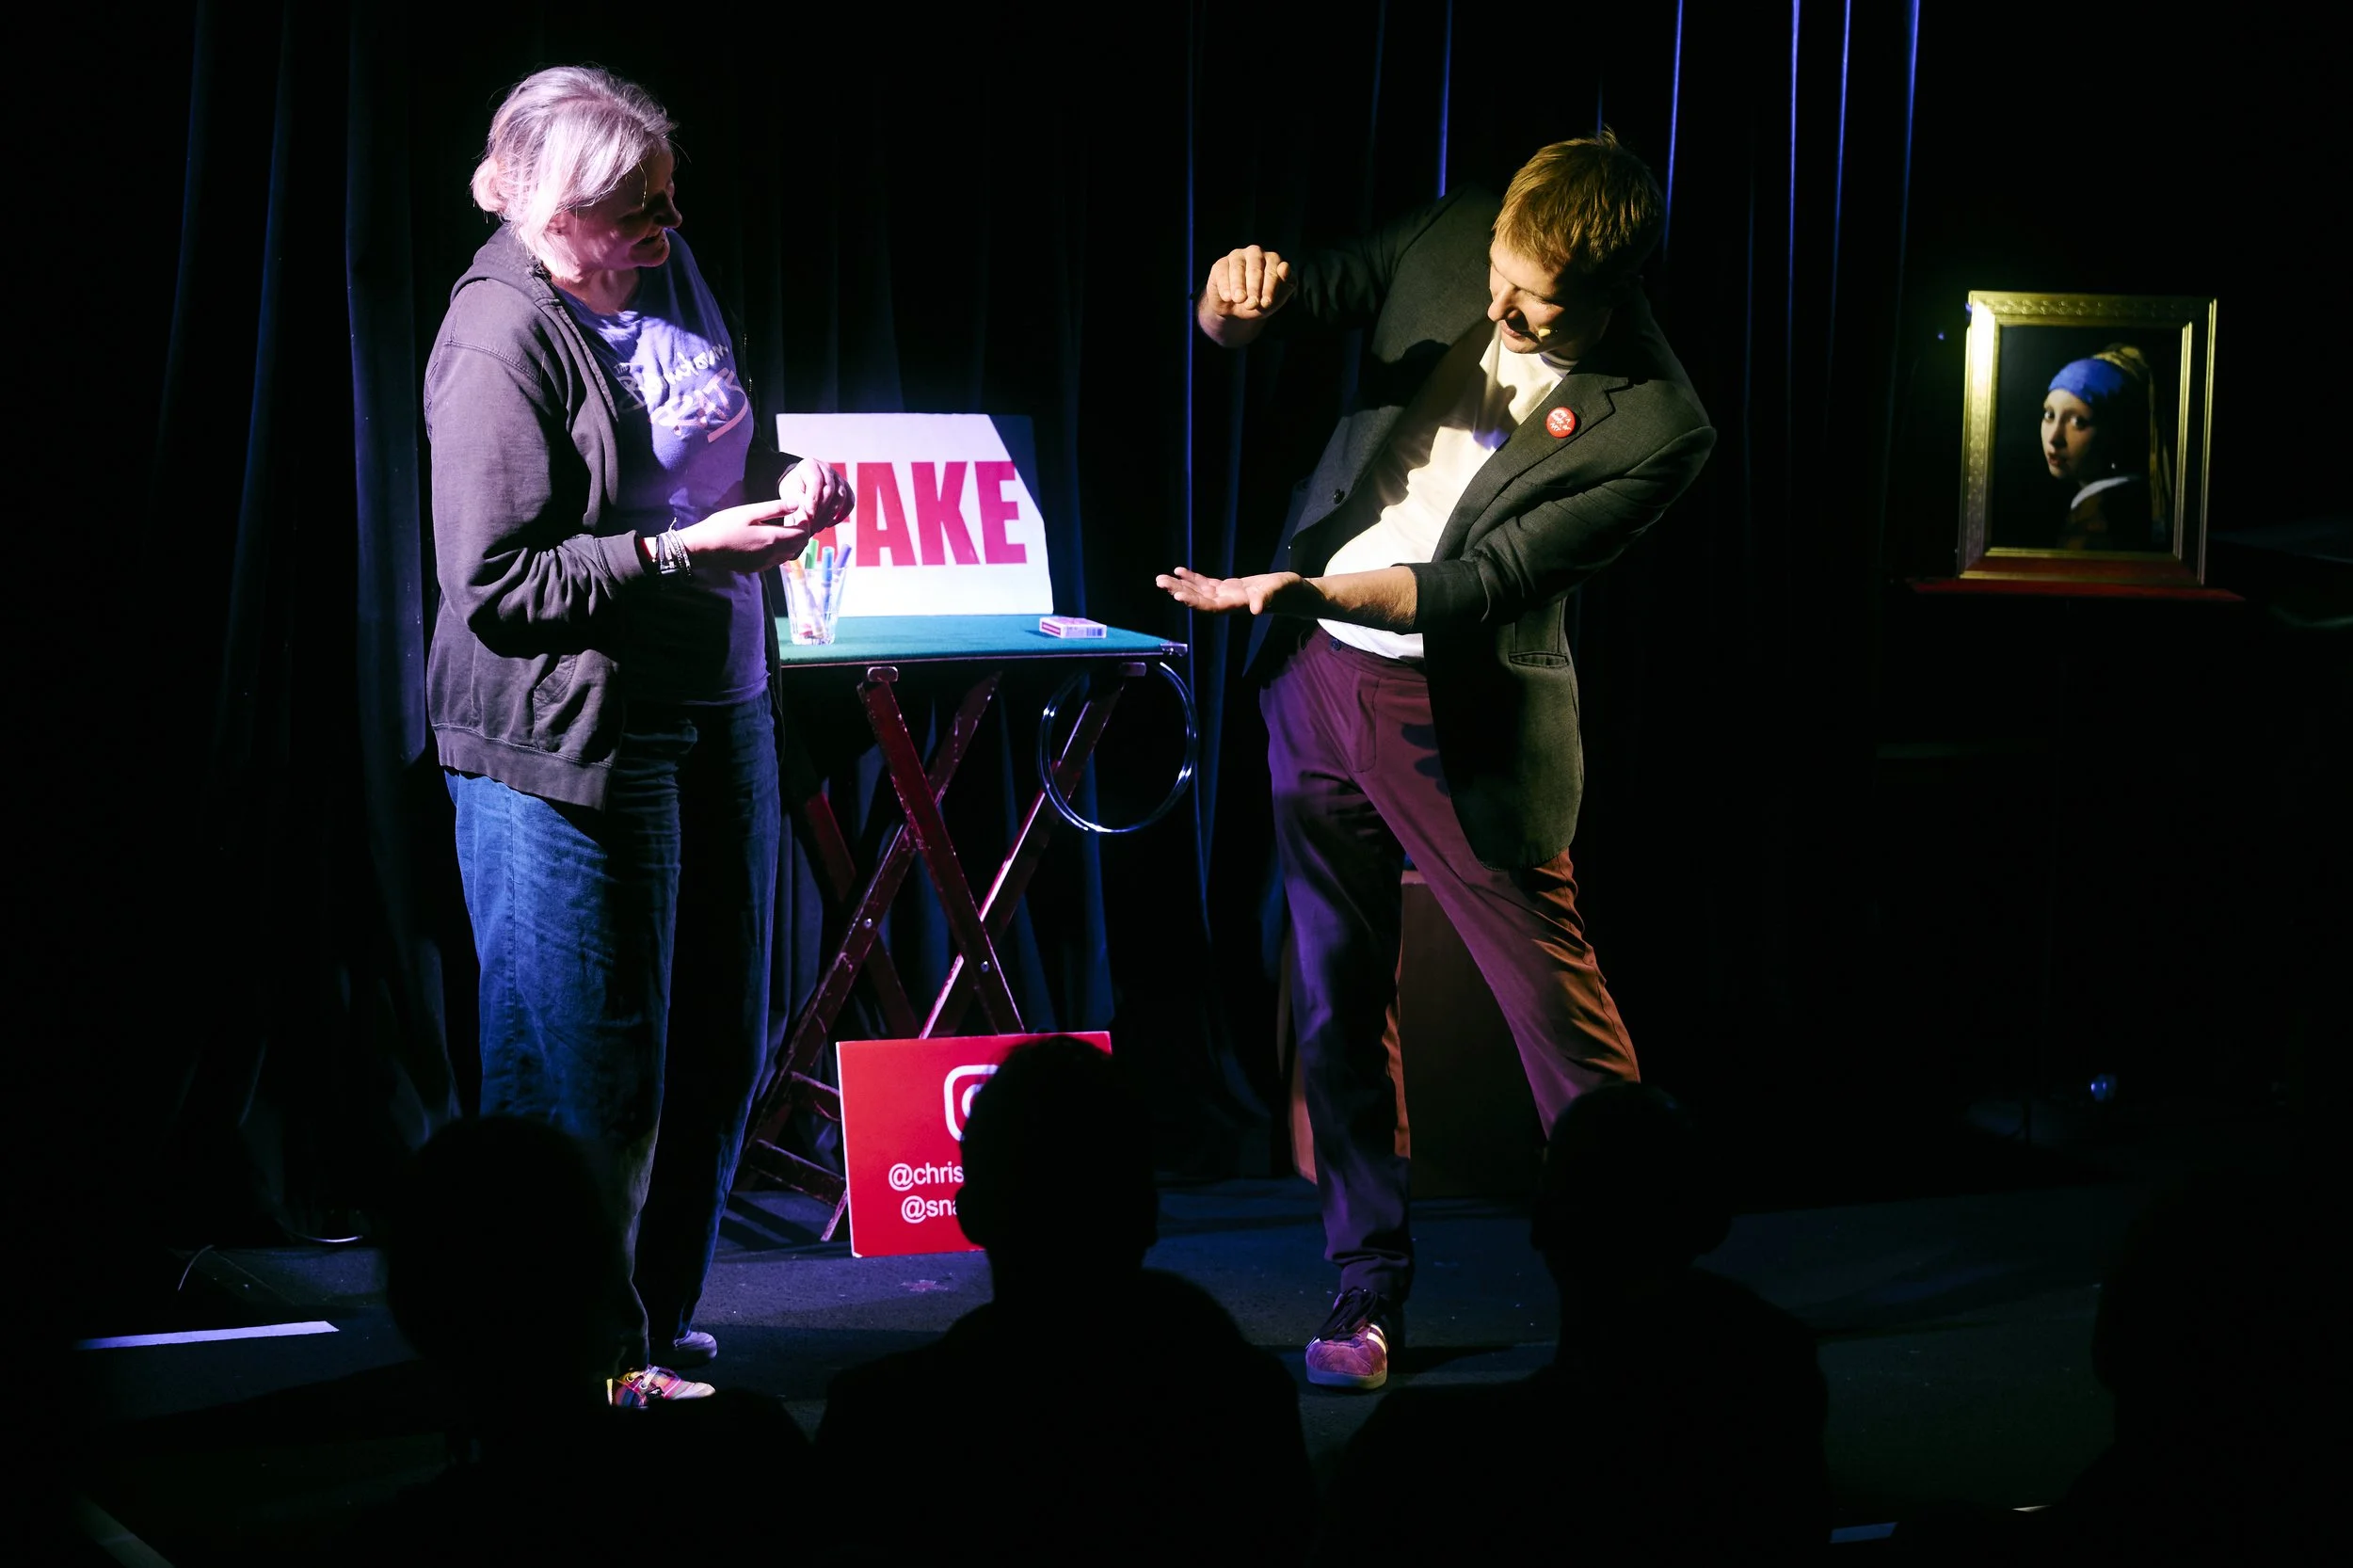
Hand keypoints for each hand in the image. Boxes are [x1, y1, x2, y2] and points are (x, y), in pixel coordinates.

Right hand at [674, 496, 813, 573]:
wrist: (703, 548)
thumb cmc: (724, 526)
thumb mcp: (749, 512)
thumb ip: (775, 508)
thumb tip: (797, 504)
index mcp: (773, 540)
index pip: (802, 534)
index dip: (805, 523)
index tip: (799, 512)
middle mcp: (772, 555)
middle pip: (799, 546)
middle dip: (801, 532)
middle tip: (793, 518)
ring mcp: (765, 564)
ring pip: (789, 555)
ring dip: (792, 542)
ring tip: (784, 527)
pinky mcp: (756, 568)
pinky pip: (777, 560)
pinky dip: (781, 550)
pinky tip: (771, 539)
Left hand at [779, 459, 852, 529]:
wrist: (798, 485)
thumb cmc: (793, 489)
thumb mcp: (789, 494)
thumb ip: (796, 505)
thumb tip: (804, 521)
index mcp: (810, 465)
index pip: (816, 482)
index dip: (813, 501)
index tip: (808, 517)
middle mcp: (826, 468)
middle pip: (830, 490)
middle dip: (822, 511)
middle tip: (813, 526)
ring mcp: (838, 477)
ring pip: (842, 496)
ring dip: (831, 515)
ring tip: (819, 527)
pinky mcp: (845, 488)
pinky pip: (850, 501)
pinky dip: (842, 514)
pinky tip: (830, 524)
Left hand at [1155, 566, 1305, 615]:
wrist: (1294, 594)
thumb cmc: (1289, 591)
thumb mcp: (1280, 590)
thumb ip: (1267, 598)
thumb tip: (1256, 609)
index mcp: (1238, 605)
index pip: (1212, 607)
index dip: (1195, 602)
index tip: (1179, 596)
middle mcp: (1229, 603)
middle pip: (1200, 600)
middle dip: (1180, 591)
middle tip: (1161, 582)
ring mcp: (1227, 596)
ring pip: (1199, 592)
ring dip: (1181, 585)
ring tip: (1162, 578)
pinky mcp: (1229, 588)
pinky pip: (1207, 584)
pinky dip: (1193, 578)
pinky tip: (1180, 571)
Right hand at [1197, 245, 1292, 345]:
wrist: (1236, 312)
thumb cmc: (1259, 303)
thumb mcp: (1274, 300)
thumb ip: (1285, 285)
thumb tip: (1284, 267)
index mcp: (1273, 260)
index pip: (1273, 269)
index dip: (1270, 287)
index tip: (1266, 303)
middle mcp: (1255, 253)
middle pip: (1255, 266)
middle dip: (1254, 286)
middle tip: (1252, 304)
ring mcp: (1237, 256)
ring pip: (1238, 267)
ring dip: (1239, 285)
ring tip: (1239, 300)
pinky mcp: (1220, 264)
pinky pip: (1222, 272)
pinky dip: (1225, 285)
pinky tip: (1227, 297)